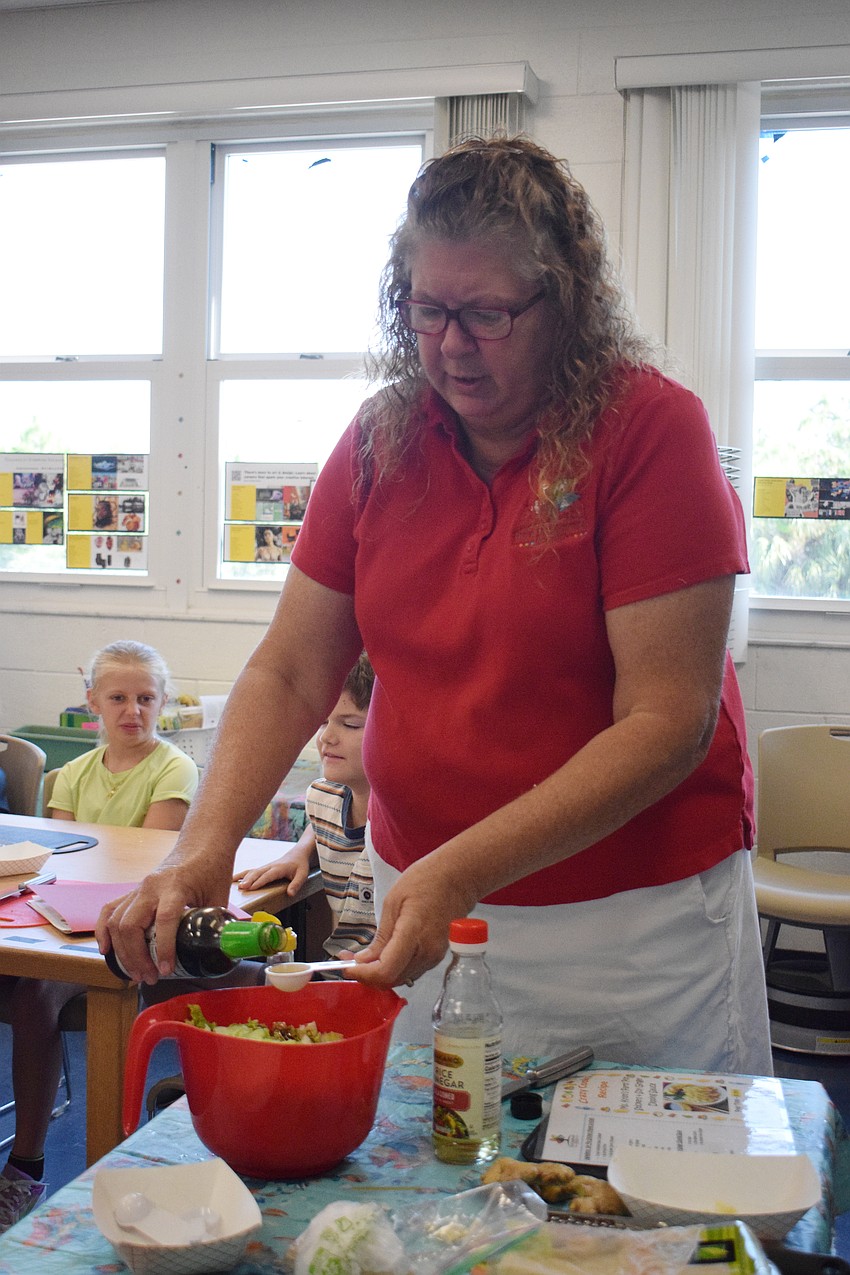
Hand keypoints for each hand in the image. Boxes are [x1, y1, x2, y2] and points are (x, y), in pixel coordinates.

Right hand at [95, 862, 230, 983]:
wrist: (201, 843)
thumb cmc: (212, 867)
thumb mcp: (220, 896)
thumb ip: (215, 924)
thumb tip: (215, 953)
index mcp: (176, 886)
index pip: (164, 920)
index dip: (164, 948)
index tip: (165, 970)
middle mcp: (152, 886)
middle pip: (131, 924)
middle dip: (136, 957)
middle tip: (149, 977)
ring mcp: (139, 888)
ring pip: (117, 921)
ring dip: (122, 951)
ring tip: (136, 973)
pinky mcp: (133, 891)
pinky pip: (110, 910)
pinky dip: (104, 931)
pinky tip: (106, 950)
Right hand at [233, 852, 309, 896]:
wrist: (298, 854)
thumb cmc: (300, 865)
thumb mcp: (302, 875)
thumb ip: (296, 884)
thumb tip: (290, 894)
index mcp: (279, 868)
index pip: (268, 875)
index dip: (259, 881)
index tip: (251, 887)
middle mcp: (270, 866)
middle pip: (257, 873)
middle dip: (249, 880)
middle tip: (241, 888)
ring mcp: (265, 867)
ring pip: (252, 871)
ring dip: (243, 877)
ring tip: (234, 884)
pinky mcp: (263, 868)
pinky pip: (251, 871)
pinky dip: (242, 874)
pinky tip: (233, 879)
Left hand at [352, 854, 475, 988]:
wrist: (458, 877)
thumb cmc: (425, 880)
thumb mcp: (393, 902)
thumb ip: (380, 937)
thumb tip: (363, 960)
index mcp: (413, 934)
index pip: (385, 971)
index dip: (363, 975)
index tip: (346, 967)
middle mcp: (427, 951)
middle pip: (392, 979)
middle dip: (367, 975)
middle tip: (349, 960)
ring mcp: (435, 956)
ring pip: (401, 978)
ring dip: (380, 973)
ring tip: (362, 957)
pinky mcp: (438, 956)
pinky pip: (411, 970)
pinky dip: (394, 968)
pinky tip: (383, 955)